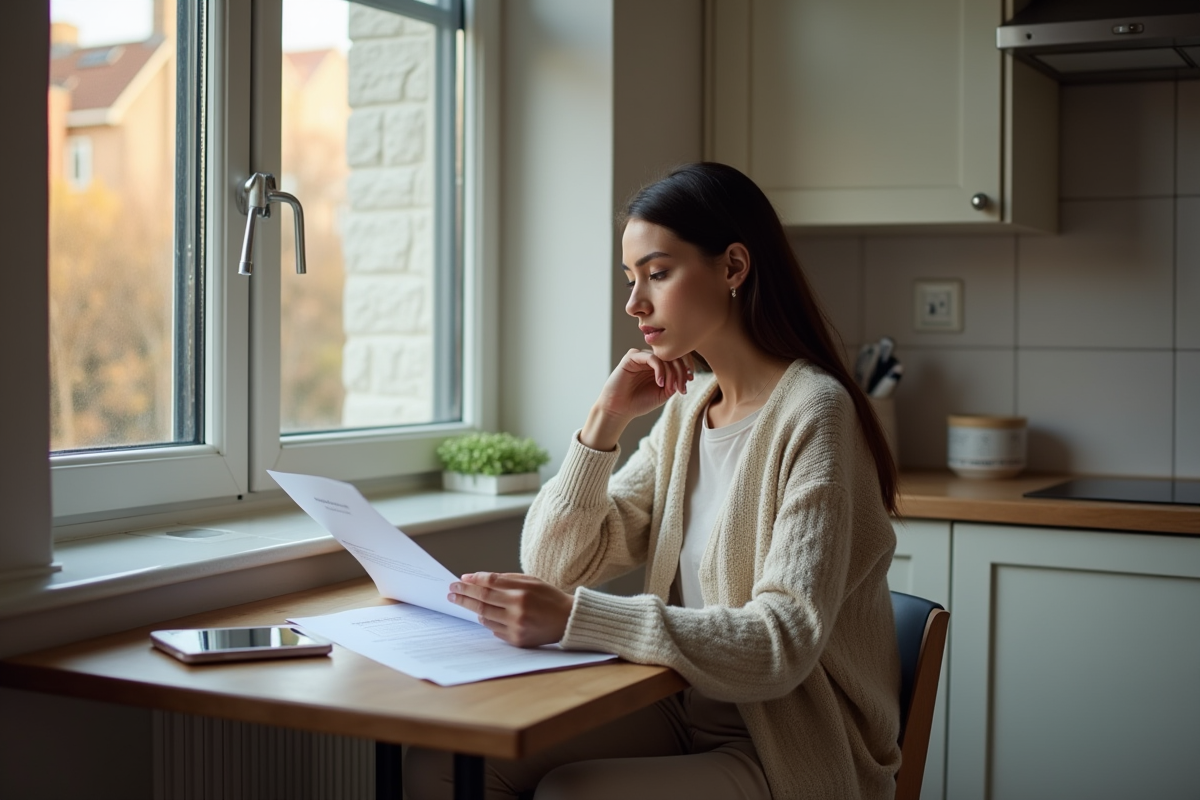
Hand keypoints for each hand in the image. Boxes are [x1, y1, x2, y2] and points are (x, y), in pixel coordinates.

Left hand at [448, 572, 574, 647]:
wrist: (567, 620)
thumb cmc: (548, 597)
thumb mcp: (530, 581)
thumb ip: (503, 579)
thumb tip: (475, 578)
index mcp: (522, 592)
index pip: (489, 583)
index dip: (472, 581)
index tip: (460, 580)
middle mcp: (518, 610)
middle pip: (482, 600)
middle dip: (464, 594)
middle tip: (452, 591)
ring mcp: (516, 626)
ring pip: (484, 616)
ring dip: (473, 608)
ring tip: (464, 601)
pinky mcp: (516, 640)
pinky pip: (494, 629)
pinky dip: (487, 621)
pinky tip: (484, 614)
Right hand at [581, 349, 693, 449]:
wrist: (619, 410)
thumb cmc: (639, 402)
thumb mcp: (663, 393)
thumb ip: (674, 382)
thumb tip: (687, 374)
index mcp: (659, 365)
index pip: (677, 358)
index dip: (687, 367)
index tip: (689, 381)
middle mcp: (651, 358)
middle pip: (673, 355)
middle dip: (681, 371)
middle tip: (682, 387)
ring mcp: (641, 356)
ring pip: (664, 357)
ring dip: (672, 372)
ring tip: (671, 387)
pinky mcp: (632, 357)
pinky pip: (652, 358)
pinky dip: (660, 370)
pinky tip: (660, 383)